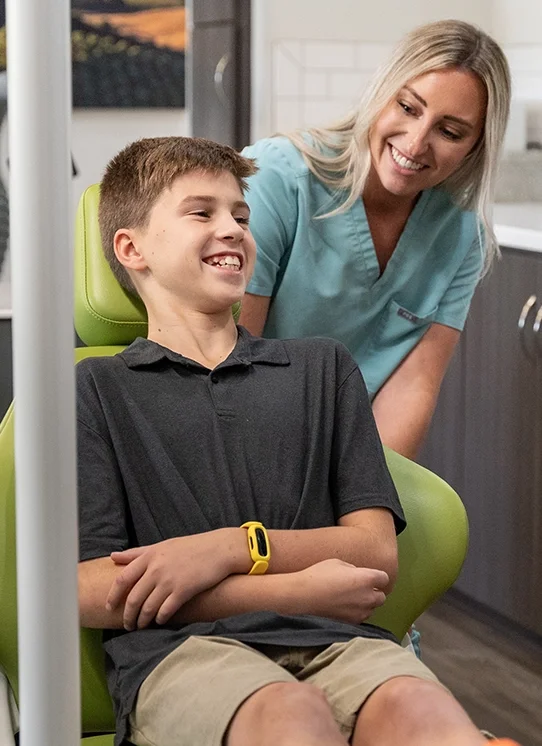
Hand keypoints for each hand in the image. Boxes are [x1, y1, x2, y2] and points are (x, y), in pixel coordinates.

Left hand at [107, 529, 244, 629]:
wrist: (218, 549)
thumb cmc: (190, 547)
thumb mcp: (162, 546)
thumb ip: (137, 553)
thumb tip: (112, 556)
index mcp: (150, 556)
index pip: (122, 579)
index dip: (113, 596)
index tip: (109, 607)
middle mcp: (156, 568)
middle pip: (133, 598)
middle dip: (128, 615)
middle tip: (127, 624)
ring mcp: (170, 580)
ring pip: (147, 608)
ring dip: (142, 621)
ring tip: (141, 626)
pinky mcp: (183, 591)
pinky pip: (165, 611)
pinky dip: (159, 619)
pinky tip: (159, 621)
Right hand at [294, 559, 388, 624]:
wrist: (303, 596)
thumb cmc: (319, 575)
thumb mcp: (338, 563)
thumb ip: (354, 570)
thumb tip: (358, 575)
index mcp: (367, 578)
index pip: (384, 578)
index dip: (378, 577)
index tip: (370, 576)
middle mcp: (368, 597)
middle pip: (381, 597)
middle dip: (374, 592)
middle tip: (360, 588)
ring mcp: (360, 612)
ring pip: (371, 609)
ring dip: (365, 604)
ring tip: (350, 599)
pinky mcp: (351, 622)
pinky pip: (361, 617)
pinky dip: (356, 612)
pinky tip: (344, 607)